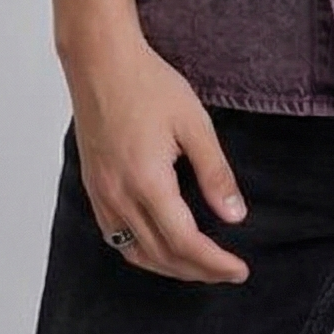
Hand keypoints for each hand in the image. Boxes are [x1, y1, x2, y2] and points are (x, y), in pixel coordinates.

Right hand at [62, 27, 250, 284]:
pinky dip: (142, 252)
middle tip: (228, 272)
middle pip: (161, 255)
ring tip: (201, 267)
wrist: (100, 61)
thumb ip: (215, 173)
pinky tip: (162, 247)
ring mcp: (101, 194)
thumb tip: (234, 216)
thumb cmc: (147, 84)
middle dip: (198, 271)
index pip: (185, 243)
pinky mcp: (93, 187)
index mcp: (147, 182)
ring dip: (170, 268)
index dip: (214, 263)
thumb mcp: (194, 123)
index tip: (239, 270)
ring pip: (135, 252)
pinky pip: (116, 236)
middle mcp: (118, 196)